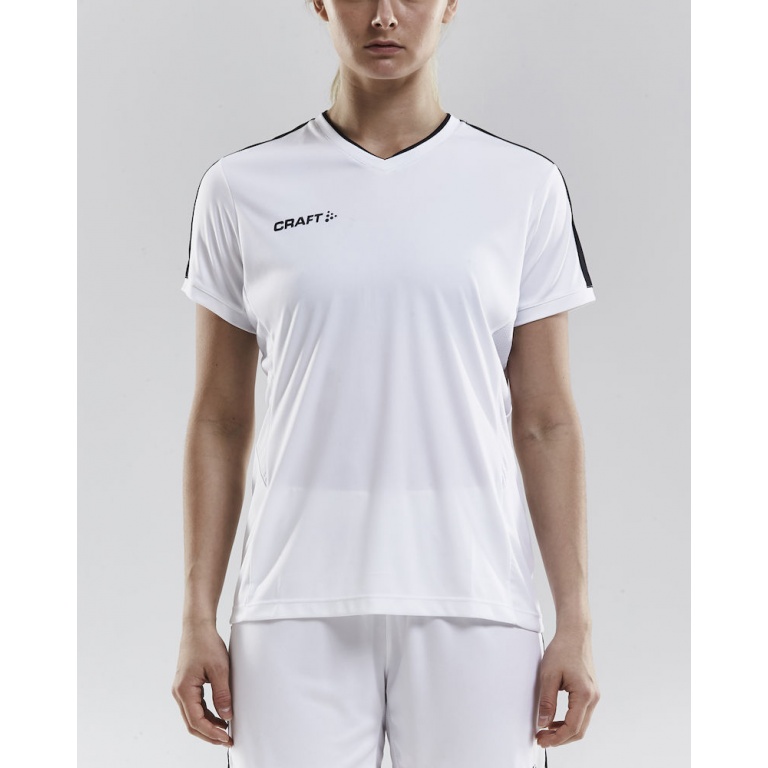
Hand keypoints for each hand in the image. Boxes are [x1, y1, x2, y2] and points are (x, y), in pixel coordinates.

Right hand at [171, 620, 233, 746]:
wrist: (197, 627)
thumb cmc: (206, 643)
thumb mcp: (220, 669)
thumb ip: (223, 694)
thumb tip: (227, 716)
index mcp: (184, 690)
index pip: (197, 721)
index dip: (212, 733)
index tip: (226, 738)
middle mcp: (179, 692)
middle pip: (192, 723)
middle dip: (209, 734)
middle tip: (227, 740)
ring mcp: (181, 689)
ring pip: (193, 716)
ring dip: (208, 726)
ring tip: (225, 730)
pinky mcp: (186, 685)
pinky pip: (194, 706)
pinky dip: (206, 715)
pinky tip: (219, 716)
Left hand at [536, 627, 599, 747]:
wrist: (575, 634)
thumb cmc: (562, 650)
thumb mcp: (548, 675)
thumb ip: (546, 701)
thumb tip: (543, 723)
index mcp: (584, 694)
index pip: (572, 727)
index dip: (556, 738)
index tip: (541, 739)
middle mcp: (593, 698)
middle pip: (579, 730)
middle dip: (560, 738)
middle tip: (541, 739)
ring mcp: (594, 695)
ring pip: (581, 724)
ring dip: (564, 731)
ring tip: (545, 731)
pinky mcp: (590, 692)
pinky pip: (581, 714)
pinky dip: (568, 721)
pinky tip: (554, 720)